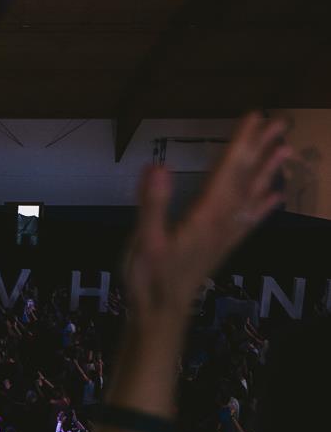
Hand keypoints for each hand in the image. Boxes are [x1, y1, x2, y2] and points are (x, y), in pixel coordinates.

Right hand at [125, 114, 287, 318]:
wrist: (161, 314)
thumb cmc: (149, 278)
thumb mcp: (144, 240)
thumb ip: (152, 204)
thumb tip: (157, 167)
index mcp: (205, 216)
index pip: (227, 171)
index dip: (241, 143)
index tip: (254, 116)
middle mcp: (222, 222)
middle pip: (245, 179)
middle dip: (260, 150)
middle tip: (279, 123)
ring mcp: (225, 236)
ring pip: (251, 197)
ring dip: (268, 172)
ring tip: (285, 150)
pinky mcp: (222, 247)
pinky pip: (248, 223)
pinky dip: (263, 208)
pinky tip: (275, 197)